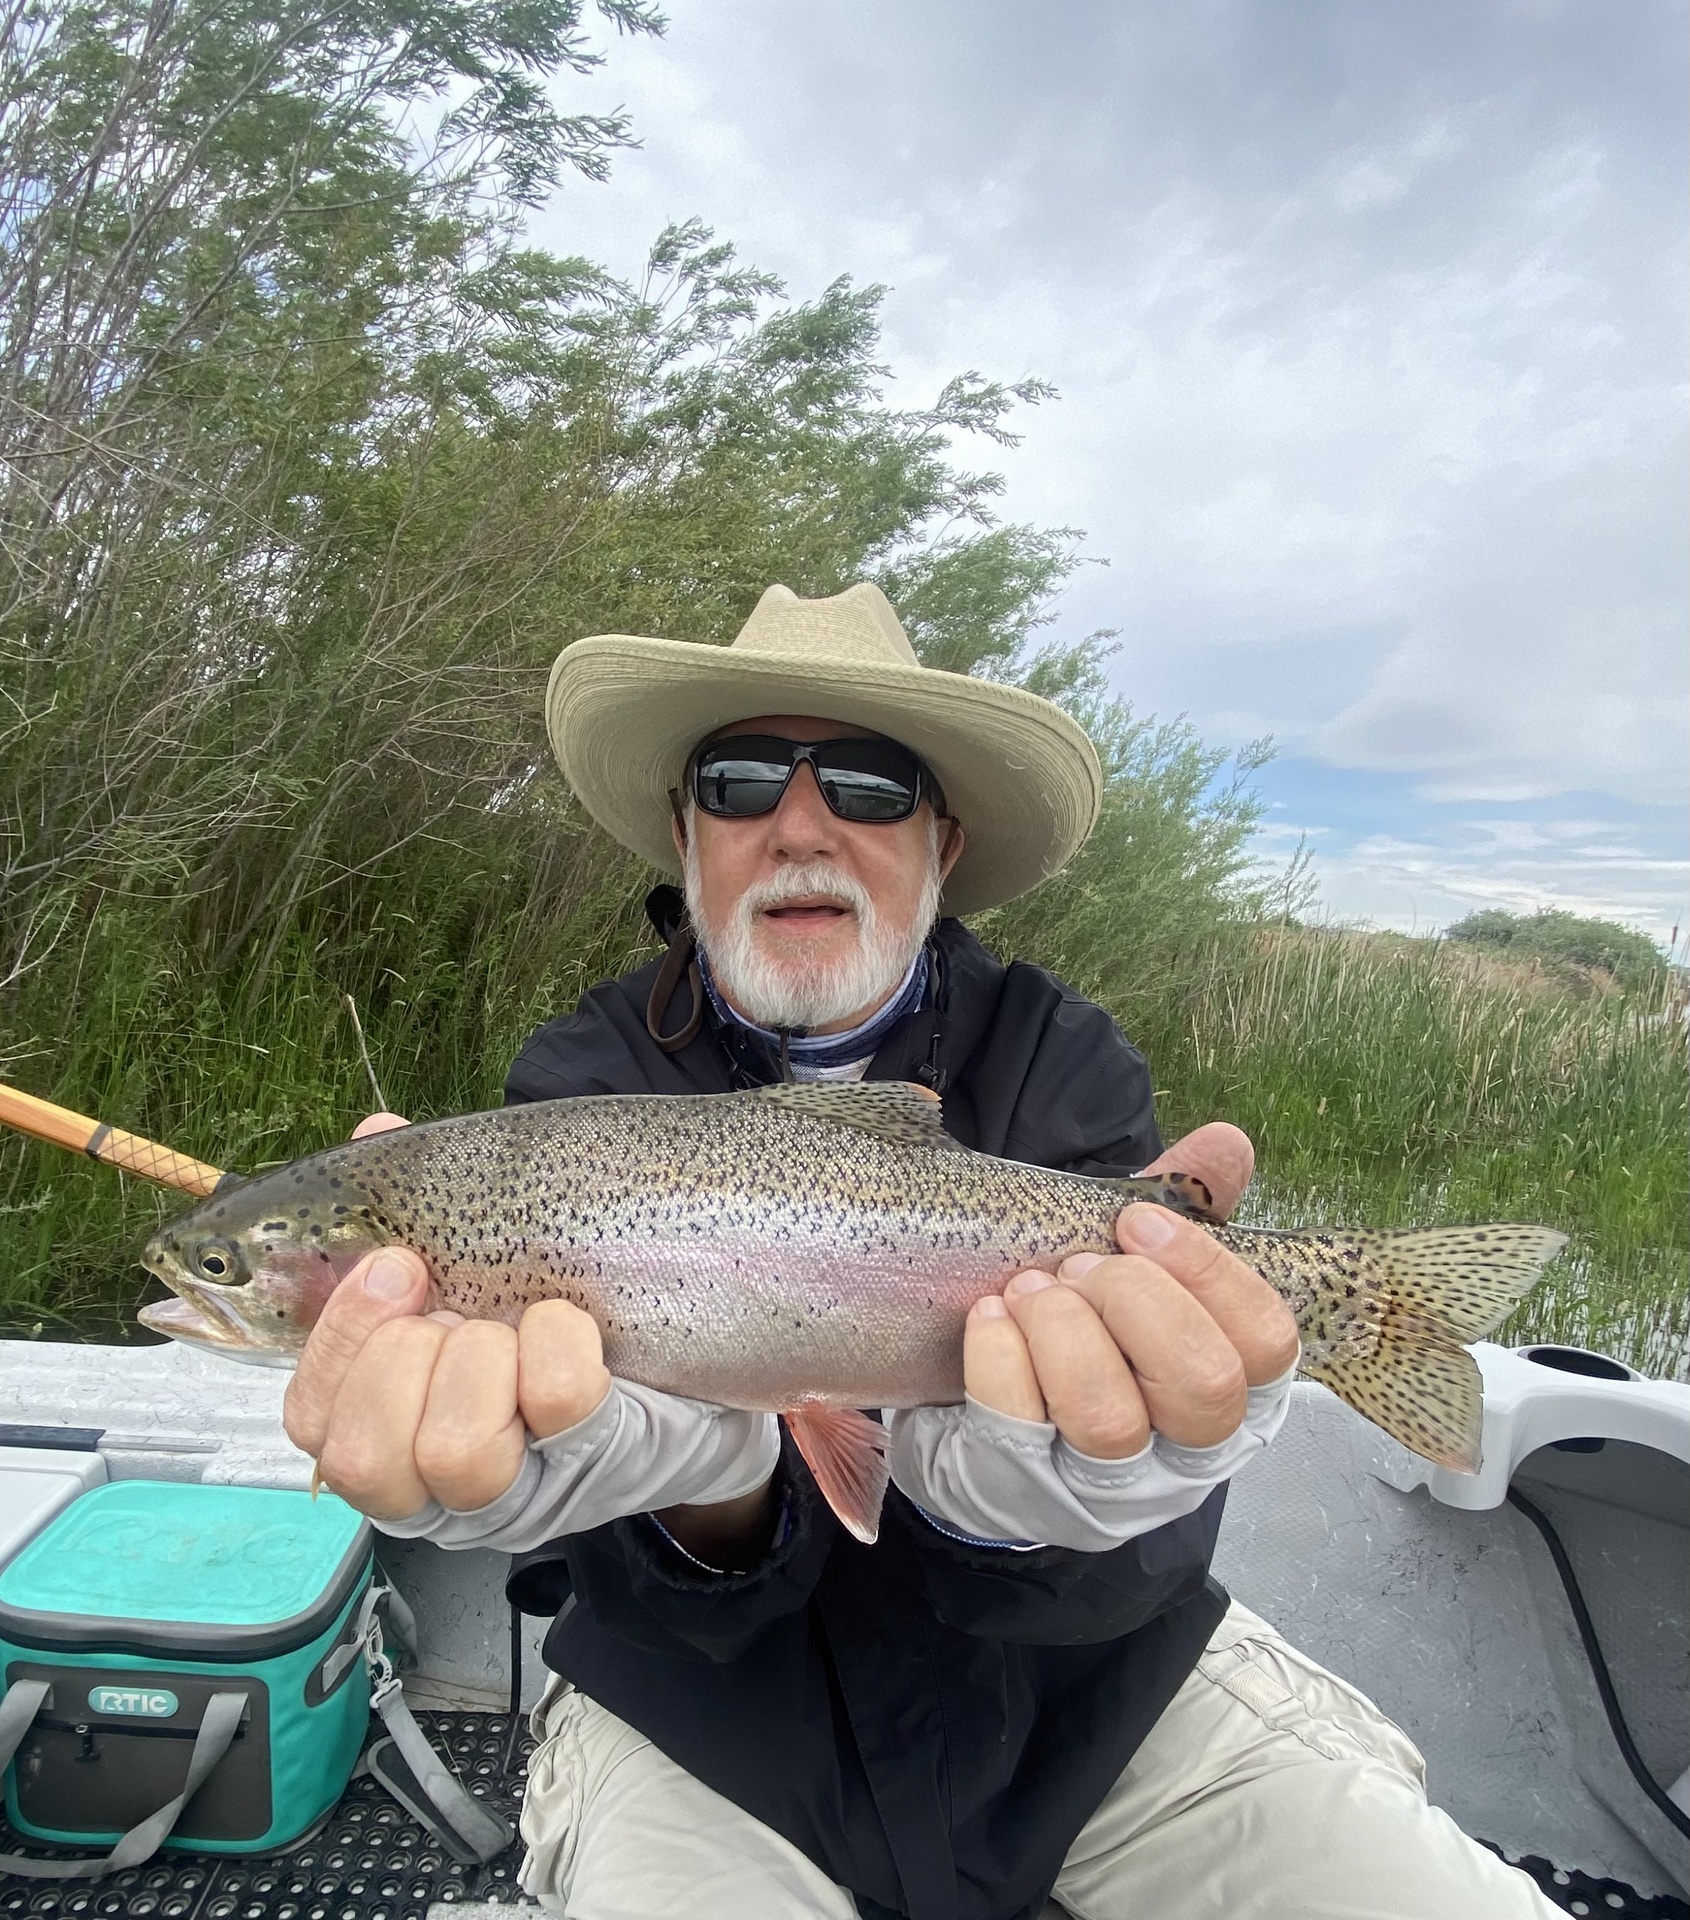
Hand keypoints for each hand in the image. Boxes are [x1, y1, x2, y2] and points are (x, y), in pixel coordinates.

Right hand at [281, 1112, 611, 1519]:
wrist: (683, 1366)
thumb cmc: (555, 1317)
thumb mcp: (478, 1264)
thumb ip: (418, 1206)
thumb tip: (375, 1134)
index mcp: (382, 1430)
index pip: (309, 1417)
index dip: (340, 1339)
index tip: (396, 1267)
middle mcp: (432, 1490)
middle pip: (363, 1454)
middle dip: (410, 1353)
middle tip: (460, 1310)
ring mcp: (512, 1498)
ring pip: (454, 1451)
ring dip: (484, 1360)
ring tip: (515, 1331)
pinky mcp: (590, 1474)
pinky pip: (555, 1400)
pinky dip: (561, 1343)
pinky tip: (574, 1331)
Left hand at [963, 1123, 1299, 1457]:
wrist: (984, 1435)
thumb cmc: (1086, 1341)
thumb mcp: (1139, 1273)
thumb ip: (1185, 1208)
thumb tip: (1226, 1144)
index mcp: (1240, 1396)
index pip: (1267, 1341)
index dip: (1207, 1271)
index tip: (1136, 1221)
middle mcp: (1189, 1458)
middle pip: (1201, 1383)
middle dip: (1132, 1299)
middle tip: (1081, 1266)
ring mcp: (1110, 1490)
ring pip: (1108, 1416)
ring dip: (1062, 1328)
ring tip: (1032, 1289)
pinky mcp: (1028, 1495)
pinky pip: (1017, 1424)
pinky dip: (999, 1353)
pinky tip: (991, 1316)